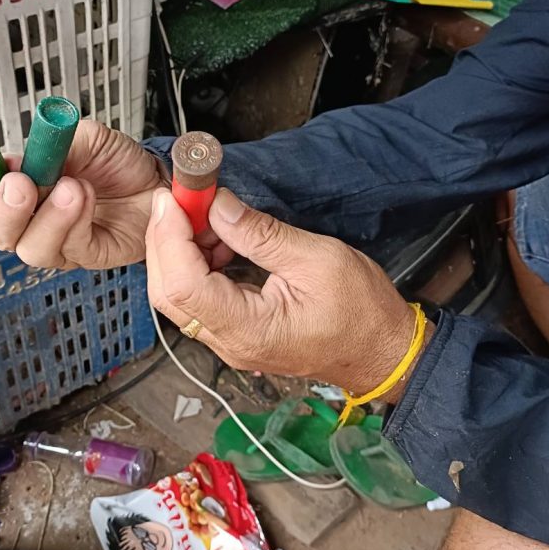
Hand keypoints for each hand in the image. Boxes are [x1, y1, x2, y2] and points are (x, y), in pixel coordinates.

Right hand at [0, 121, 230, 270]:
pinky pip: (70, 248)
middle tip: (19, 183)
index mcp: (16, 187)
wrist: (156, 178)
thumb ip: (51, 144)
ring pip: (30, 246)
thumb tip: (24, 156)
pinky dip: (75, 221)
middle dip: (3, 208)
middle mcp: (30, 220)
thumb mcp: (82, 137)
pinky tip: (85, 198)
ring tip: (71, 187)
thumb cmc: (115, 160)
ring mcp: (57, 241)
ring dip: (48, 215)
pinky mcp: (85, 255)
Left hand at [147, 187, 430, 400]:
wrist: (383, 352)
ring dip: (181, 249)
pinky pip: (198, 297)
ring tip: (208, 215)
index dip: (169, 236)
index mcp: (248, 329)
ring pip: (177, 295)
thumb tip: (217, 206)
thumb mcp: (317, 259)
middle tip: (181, 197)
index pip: (183, 284)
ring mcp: (229, 340)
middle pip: (168, 291)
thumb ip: (261, 234)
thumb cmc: (362, 314)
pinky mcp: (235, 332)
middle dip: (166, 239)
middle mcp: (229, 342)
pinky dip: (197, 262)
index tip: (173, 197)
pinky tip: (218, 239)